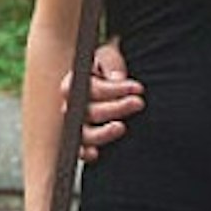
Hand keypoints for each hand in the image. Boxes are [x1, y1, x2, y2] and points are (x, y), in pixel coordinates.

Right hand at [77, 38, 140, 162]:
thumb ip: (111, 63)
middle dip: (116, 108)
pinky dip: (84, 152)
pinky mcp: (84, 137)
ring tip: (121, 127)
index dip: (114, 89)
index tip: (137, 87)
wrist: (107, 76)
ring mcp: (77, 123)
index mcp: (74, 82)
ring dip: (103, 133)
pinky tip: (94, 154)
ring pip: (84, 132)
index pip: (92, 88)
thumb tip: (116, 77)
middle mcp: (71, 104)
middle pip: (89, 111)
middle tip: (138, 102)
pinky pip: (79, 148)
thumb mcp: (108, 56)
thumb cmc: (106, 66)